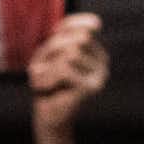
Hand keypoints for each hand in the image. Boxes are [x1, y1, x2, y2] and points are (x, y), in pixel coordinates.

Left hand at [29, 13, 107, 134]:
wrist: (48, 118)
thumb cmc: (46, 85)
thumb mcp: (46, 58)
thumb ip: (58, 41)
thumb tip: (81, 35)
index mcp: (93, 51)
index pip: (86, 27)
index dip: (70, 25)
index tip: (53, 37)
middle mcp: (102, 61)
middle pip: (76, 39)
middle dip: (51, 50)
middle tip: (42, 69)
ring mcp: (100, 75)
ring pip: (69, 53)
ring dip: (47, 66)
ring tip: (45, 82)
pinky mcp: (91, 87)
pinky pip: (64, 69)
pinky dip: (47, 77)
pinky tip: (47, 90)